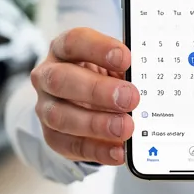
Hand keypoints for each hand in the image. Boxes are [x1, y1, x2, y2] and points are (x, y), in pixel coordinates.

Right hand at [30, 28, 139, 164]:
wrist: (86, 100)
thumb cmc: (103, 74)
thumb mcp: (114, 65)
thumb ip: (126, 69)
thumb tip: (148, 81)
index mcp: (64, 49)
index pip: (74, 42)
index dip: (98, 49)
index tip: (126, 58)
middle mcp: (48, 76)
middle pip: (62, 80)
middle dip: (97, 90)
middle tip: (130, 98)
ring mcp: (46, 107)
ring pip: (61, 116)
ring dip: (96, 124)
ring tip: (126, 127)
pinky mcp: (52, 135)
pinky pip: (70, 146)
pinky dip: (97, 150)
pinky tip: (118, 151)